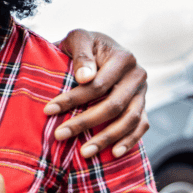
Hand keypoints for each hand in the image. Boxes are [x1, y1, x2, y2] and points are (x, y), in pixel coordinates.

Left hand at [46, 28, 147, 158]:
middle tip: (59, 134)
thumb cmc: (84, 44)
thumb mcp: (79, 38)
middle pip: (113, 106)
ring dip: (106, 138)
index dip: (73, 99)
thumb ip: (81, 54)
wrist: (99, 46)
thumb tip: (84, 78)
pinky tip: (113, 153)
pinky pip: (141, 126)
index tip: (49, 110)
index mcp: (123, 58)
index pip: (98, 85)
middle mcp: (138, 75)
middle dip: (84, 122)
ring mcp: (143, 92)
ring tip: (84, 152)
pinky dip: (129, 141)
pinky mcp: (143, 105)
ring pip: (128, 120)